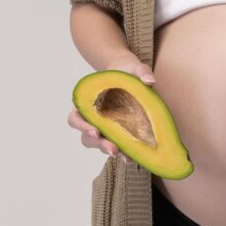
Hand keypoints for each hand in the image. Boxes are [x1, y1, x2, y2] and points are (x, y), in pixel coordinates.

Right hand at [67, 51, 156, 165]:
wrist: (132, 77)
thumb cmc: (127, 72)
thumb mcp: (134, 68)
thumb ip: (141, 71)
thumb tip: (150, 81)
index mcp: (88, 103)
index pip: (75, 118)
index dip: (81, 126)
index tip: (95, 130)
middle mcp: (93, 119)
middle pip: (87, 137)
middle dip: (99, 144)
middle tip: (113, 149)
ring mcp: (104, 128)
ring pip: (99, 145)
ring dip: (109, 151)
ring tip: (124, 156)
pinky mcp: (117, 134)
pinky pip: (116, 147)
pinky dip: (123, 153)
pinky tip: (133, 157)